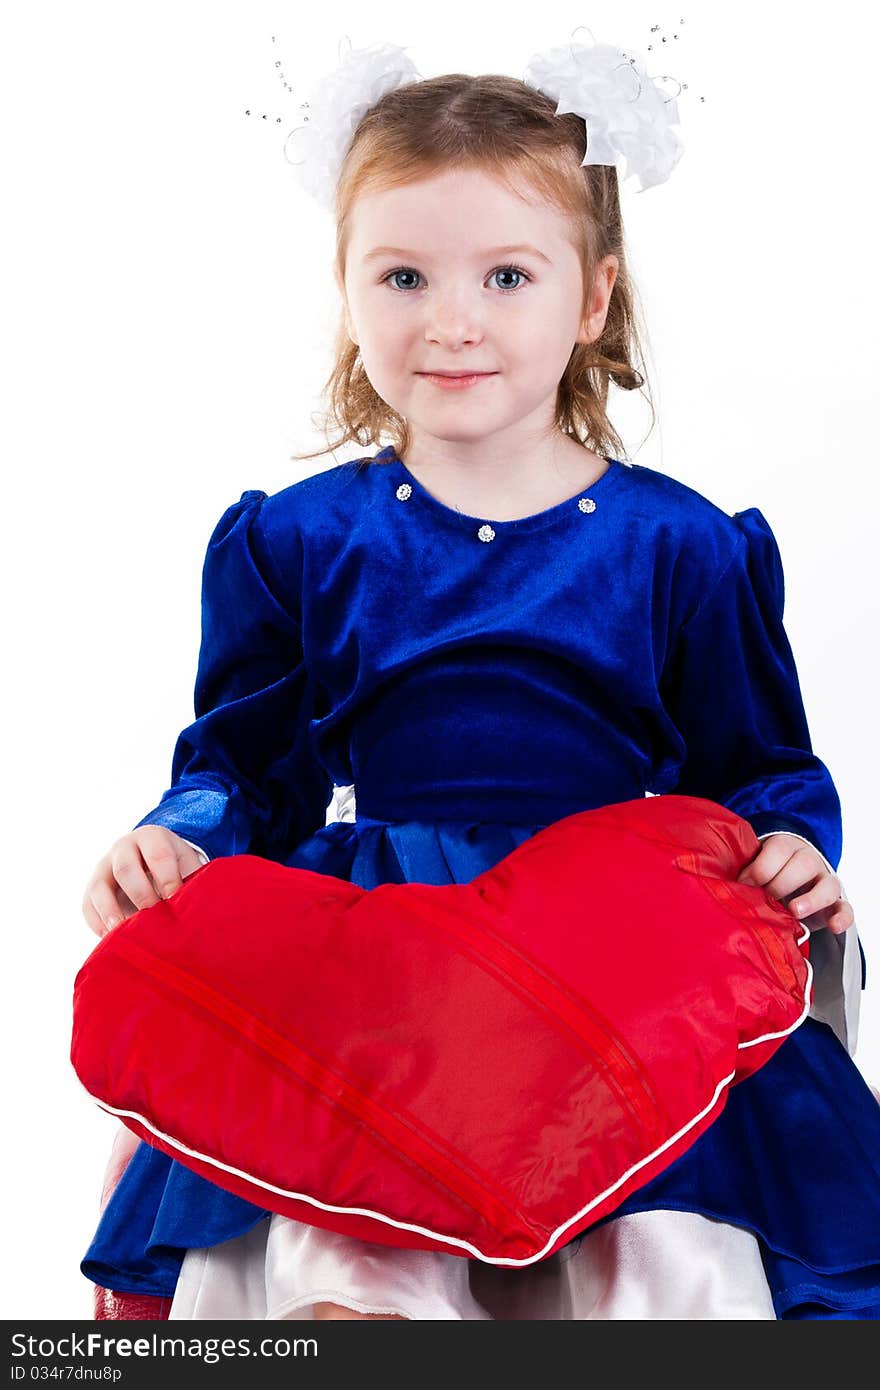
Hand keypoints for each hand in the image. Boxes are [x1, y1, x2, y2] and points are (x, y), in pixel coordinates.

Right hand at [82, 826, 206, 938]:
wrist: (153, 864)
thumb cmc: (176, 868)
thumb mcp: (187, 866)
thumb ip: (193, 881)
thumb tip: (198, 911)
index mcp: (152, 837)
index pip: (158, 855)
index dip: (168, 878)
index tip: (175, 900)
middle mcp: (123, 848)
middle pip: (126, 868)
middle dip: (141, 894)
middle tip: (154, 916)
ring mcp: (103, 867)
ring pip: (100, 886)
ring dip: (111, 910)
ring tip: (122, 932)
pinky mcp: (91, 889)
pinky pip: (88, 905)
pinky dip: (97, 922)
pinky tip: (109, 938)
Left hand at [736, 832, 853, 934]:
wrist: (790, 878)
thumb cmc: (765, 875)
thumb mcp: (753, 867)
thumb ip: (743, 872)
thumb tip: (720, 887)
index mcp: (786, 847)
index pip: (778, 850)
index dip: (759, 868)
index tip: (743, 884)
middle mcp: (810, 861)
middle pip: (803, 865)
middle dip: (781, 883)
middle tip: (766, 898)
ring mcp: (825, 882)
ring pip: (827, 885)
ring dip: (811, 898)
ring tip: (794, 911)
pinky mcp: (835, 904)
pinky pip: (845, 909)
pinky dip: (842, 918)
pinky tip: (833, 927)